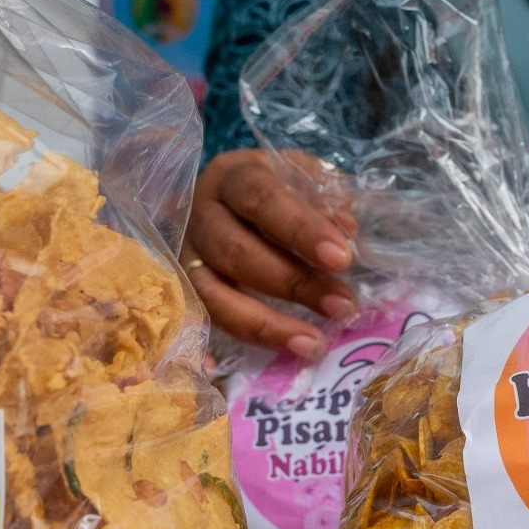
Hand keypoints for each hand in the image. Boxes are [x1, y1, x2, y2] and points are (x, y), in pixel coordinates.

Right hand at [185, 149, 356, 358]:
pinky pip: (206, 321)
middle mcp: (199, 213)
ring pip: (215, 293)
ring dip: (269, 323)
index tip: (341, 257)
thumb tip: (346, 231)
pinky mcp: (182, 290)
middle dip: (292, 283)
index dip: (300, 229)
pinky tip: (281, 352)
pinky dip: (243, 338)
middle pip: (236, 251)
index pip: (262, 199)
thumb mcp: (302, 179)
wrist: (229, 200)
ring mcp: (185, 254)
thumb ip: (325, 199)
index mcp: (232, 176)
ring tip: (314, 342)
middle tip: (342, 304)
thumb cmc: (276, 188)